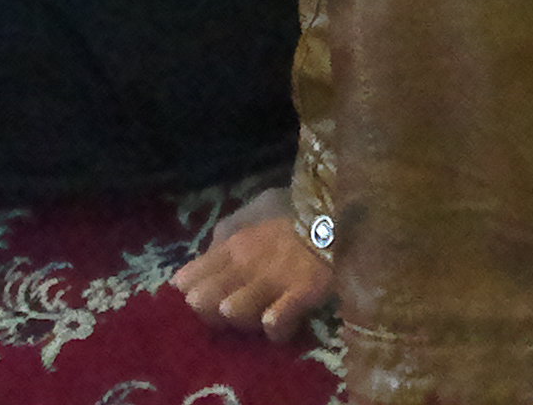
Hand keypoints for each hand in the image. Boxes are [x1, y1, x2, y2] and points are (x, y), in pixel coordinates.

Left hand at [173, 186, 332, 343]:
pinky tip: (274, 322)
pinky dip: (274, 326)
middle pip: (204, 301)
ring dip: (238, 316)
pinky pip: (278, 320)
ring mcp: (273, 281)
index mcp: (232, 245)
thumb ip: (233, 228)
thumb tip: (212, 250)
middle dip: (207, 310)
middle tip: (221, 309)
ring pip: (235, 312)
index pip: (190, 277)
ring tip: (246, 313)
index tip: (195, 293)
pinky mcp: (303, 293)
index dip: (190, 290)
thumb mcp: (258, 206)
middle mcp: (245, 265)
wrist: (342, 210)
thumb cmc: (298, 208)